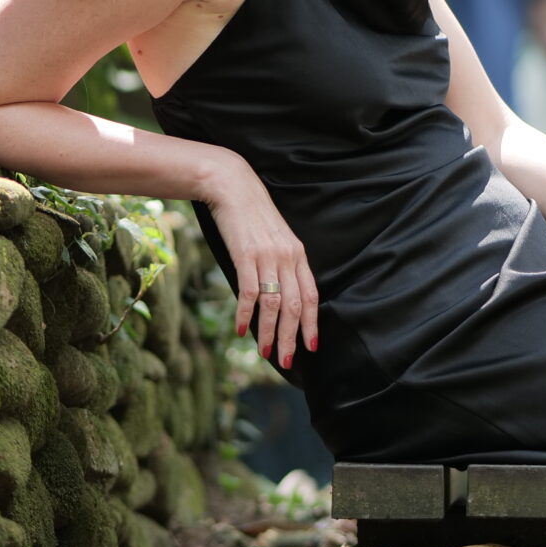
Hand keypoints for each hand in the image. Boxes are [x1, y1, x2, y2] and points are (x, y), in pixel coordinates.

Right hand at [202, 154, 319, 369]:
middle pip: (294, 306)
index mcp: (298, 254)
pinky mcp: (246, 254)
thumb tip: (279, 297)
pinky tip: (241, 329)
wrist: (232, 187)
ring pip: (273, 303)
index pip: (311, 295)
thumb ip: (281, 264)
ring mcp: (267, 256)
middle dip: (291, 336)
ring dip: (269, 332)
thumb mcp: (275, 239)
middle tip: (287, 360)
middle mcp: (287, 257)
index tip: (311, 346)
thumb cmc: (251, 215)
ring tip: (264, 352)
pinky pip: (250, 291)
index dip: (312, 323)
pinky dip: (246, 314)